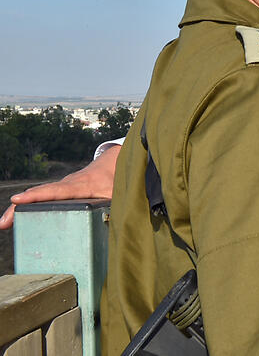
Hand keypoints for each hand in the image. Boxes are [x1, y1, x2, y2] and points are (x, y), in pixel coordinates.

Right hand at [0, 144, 118, 229]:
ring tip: (3, 223)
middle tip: (3, 222)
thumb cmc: (116, 180)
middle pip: (40, 194)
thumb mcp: (119, 193)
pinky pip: (41, 197)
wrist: (113, 163)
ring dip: (20, 208)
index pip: (57, 190)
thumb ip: (118, 206)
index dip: (38, 195)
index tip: (18, 200)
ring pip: (38, 195)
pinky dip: (28, 205)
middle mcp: (68, 184)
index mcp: (81, 185)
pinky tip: (17, 219)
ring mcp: (62, 186)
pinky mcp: (60, 190)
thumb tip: (117, 223)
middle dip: (20, 206)